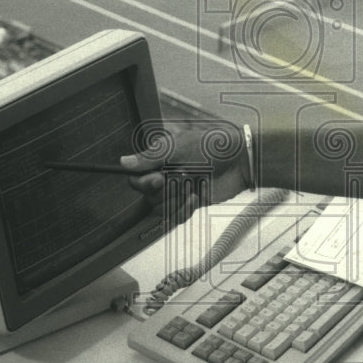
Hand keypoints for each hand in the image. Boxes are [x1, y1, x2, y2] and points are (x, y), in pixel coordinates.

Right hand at [120, 120, 251, 225]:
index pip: (136, 180)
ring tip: (192, 186)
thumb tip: (124, 161)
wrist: (238, 161)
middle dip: (164, 191)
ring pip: (161, 209)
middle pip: (148, 197)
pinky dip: (185, 209)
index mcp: (159, 160)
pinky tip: (196, 196)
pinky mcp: (189, 204)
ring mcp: (177, 191)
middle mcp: (165, 176)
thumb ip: (150, 156)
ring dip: (176, 200)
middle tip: (179, 179)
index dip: (144, 183)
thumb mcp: (177, 146)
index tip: (158, 178)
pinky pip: (176, 216)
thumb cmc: (212, 146)